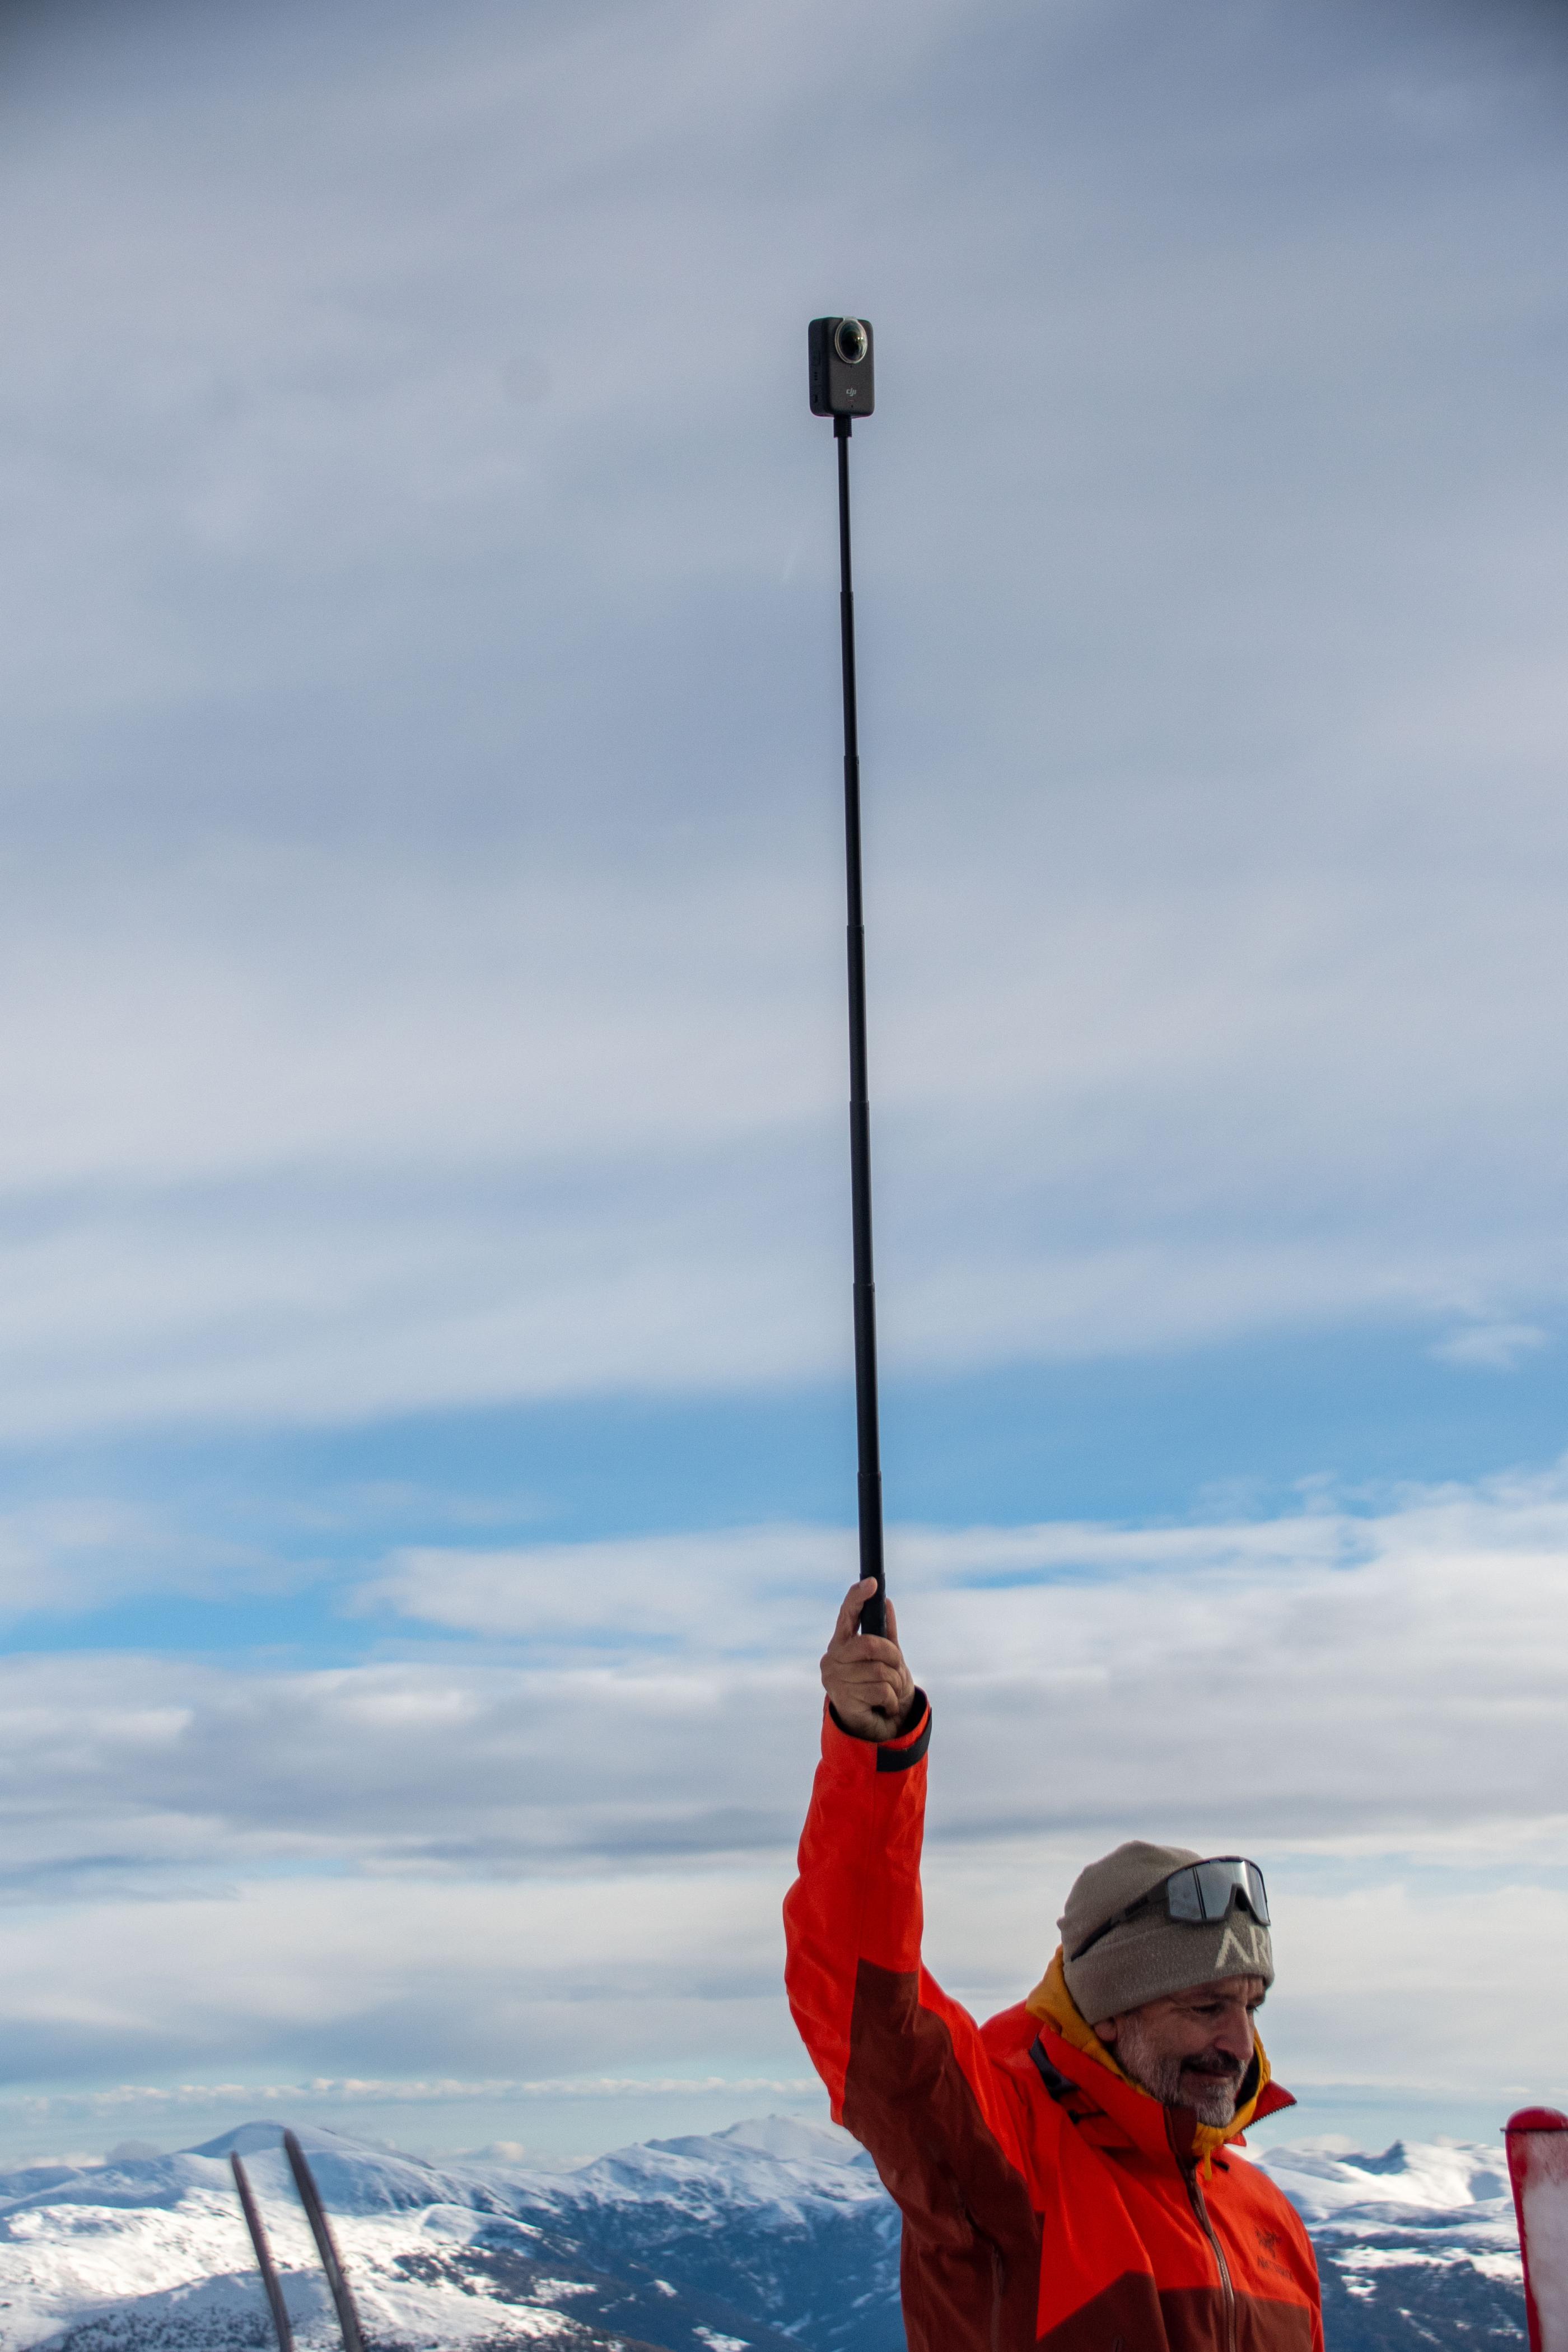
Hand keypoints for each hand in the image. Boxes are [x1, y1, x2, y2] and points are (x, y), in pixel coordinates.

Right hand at [820, 1578, 916, 1740]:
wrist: (874, 1727)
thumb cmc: (878, 1687)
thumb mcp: (887, 1658)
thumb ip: (885, 1632)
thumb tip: (886, 1602)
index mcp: (842, 1642)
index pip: (847, 1614)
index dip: (858, 1597)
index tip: (872, 1582)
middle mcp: (832, 1658)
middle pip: (871, 1644)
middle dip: (893, 1658)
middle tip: (897, 1671)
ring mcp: (835, 1679)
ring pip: (880, 1670)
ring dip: (895, 1684)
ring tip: (890, 1693)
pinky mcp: (843, 1699)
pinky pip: (881, 1691)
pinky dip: (891, 1700)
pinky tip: (884, 1706)